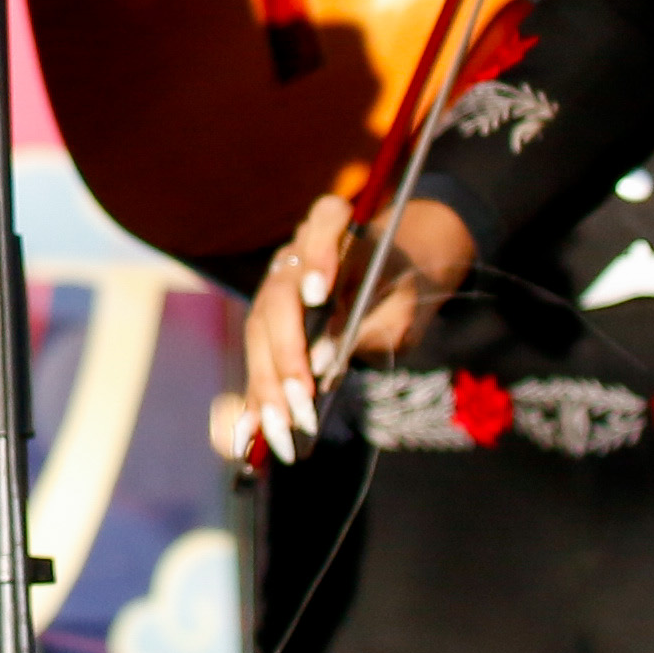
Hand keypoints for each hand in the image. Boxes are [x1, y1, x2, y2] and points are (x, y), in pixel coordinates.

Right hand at [226, 189, 469, 462]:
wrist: (392, 278)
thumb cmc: (400, 290)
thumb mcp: (401, 309)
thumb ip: (366, 328)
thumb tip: (322, 362)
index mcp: (341, 234)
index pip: (326, 217)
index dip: (319, 253)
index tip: (319, 294)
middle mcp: (298, 256)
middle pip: (280, 297)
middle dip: (287, 353)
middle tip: (303, 401)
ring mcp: (275, 287)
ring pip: (259, 332)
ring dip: (269, 384)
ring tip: (282, 432)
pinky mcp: (266, 321)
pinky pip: (256, 358)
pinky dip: (255, 397)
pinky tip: (251, 434)